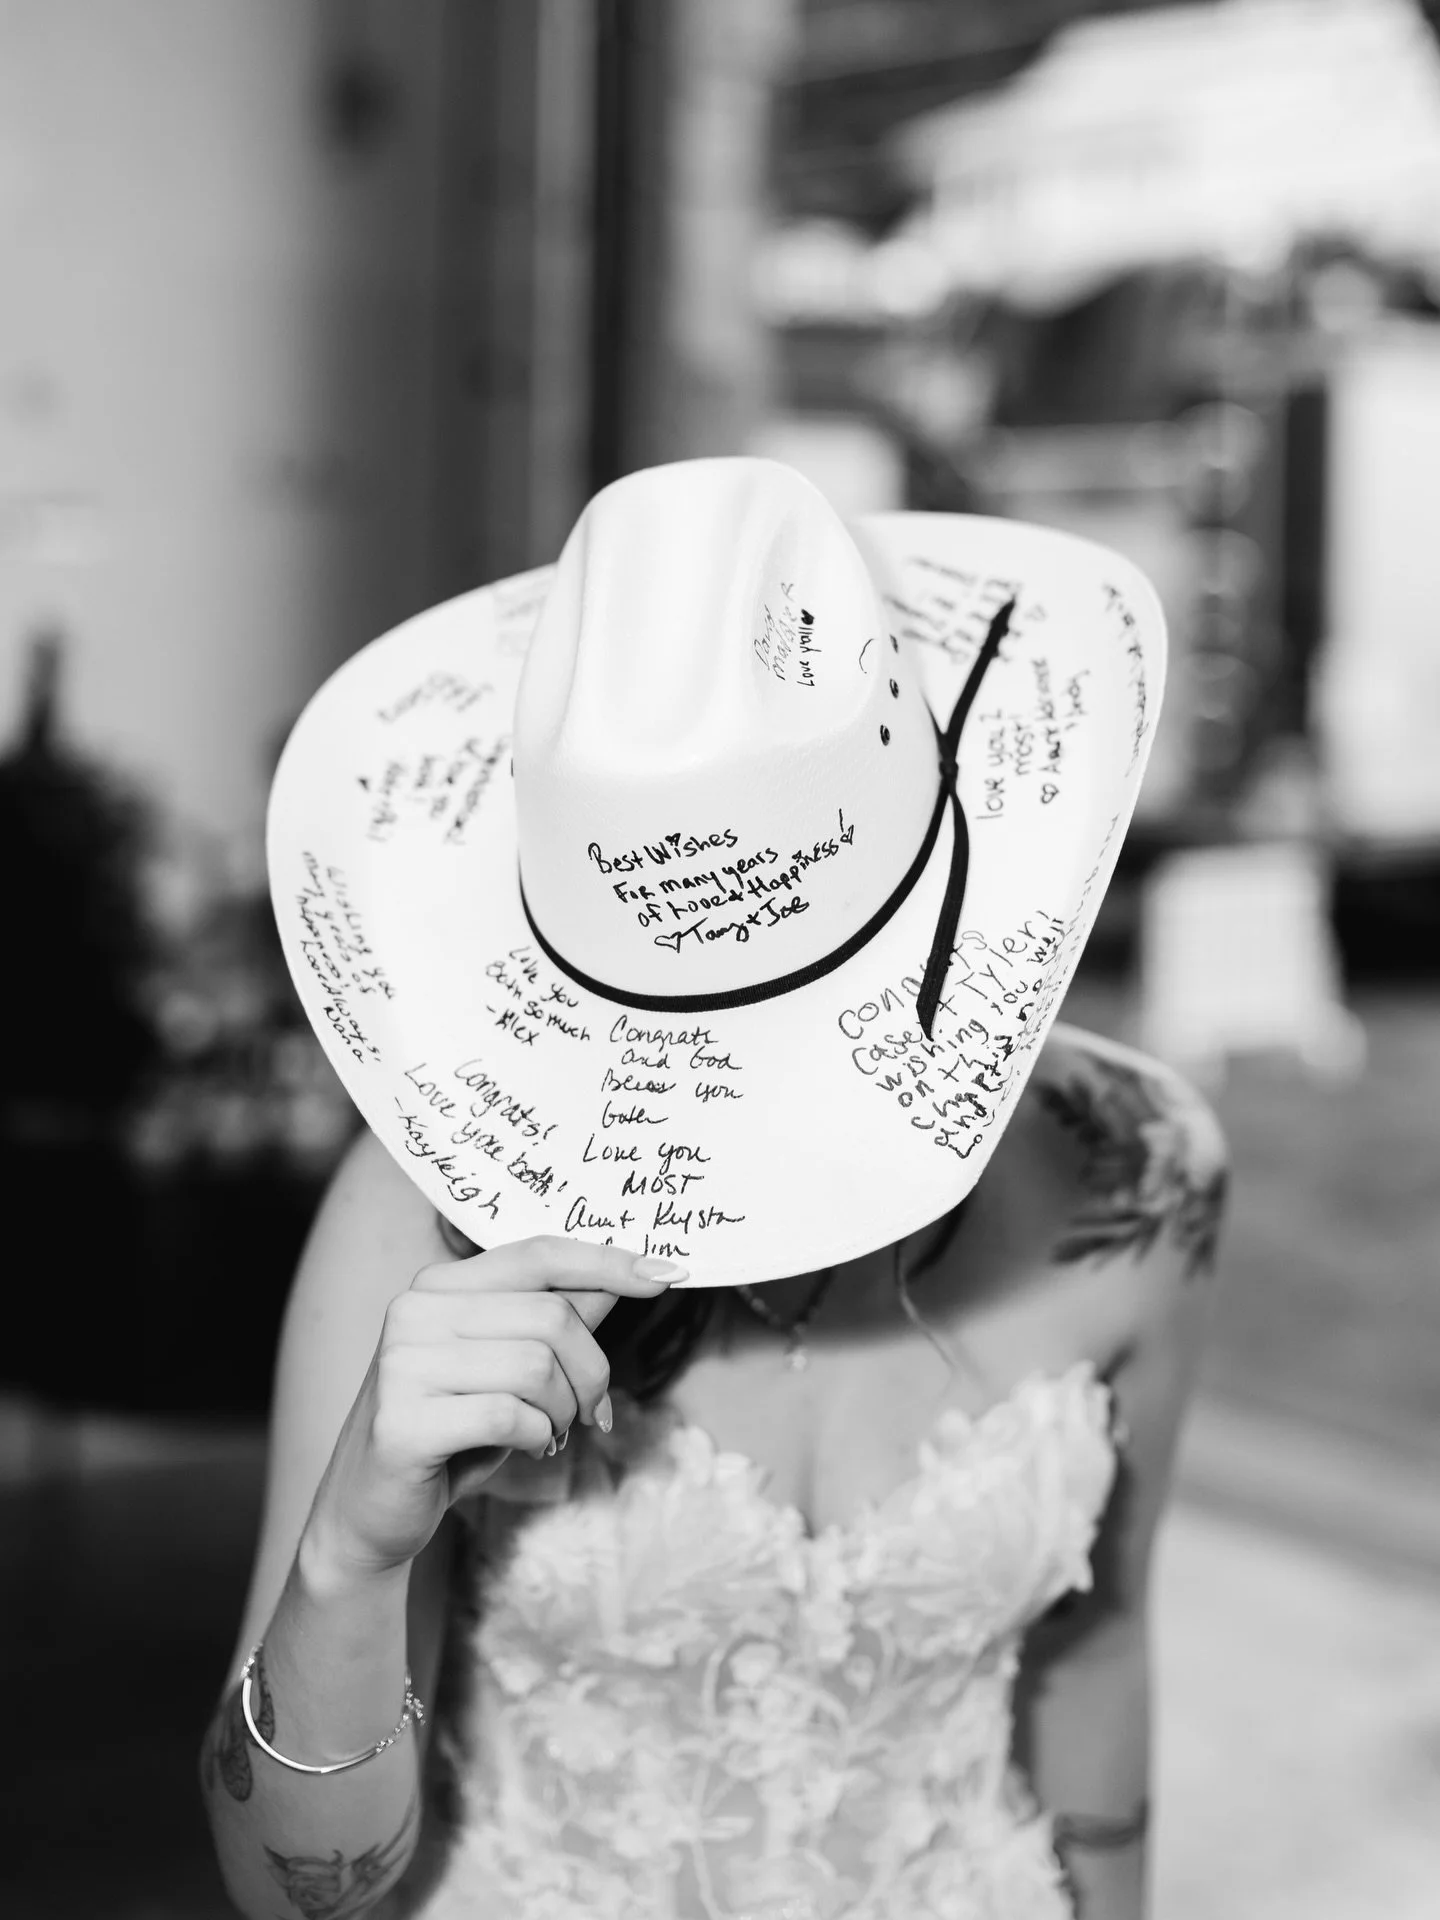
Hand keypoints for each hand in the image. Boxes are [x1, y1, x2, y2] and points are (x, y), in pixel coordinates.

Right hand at [302, 1237, 683, 1585]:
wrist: (371, 1510)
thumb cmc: (451, 1430)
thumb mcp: (508, 1366)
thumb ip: (557, 1318)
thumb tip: (623, 1275)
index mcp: (440, 1285)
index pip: (538, 1253)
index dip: (607, 1262)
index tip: (666, 1275)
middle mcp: (415, 1311)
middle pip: (550, 1315)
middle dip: (591, 1370)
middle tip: (591, 1412)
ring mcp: (402, 1364)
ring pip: (536, 1365)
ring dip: (563, 1410)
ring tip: (549, 1432)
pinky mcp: (402, 1420)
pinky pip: (510, 1415)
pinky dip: (538, 1436)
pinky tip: (528, 1447)